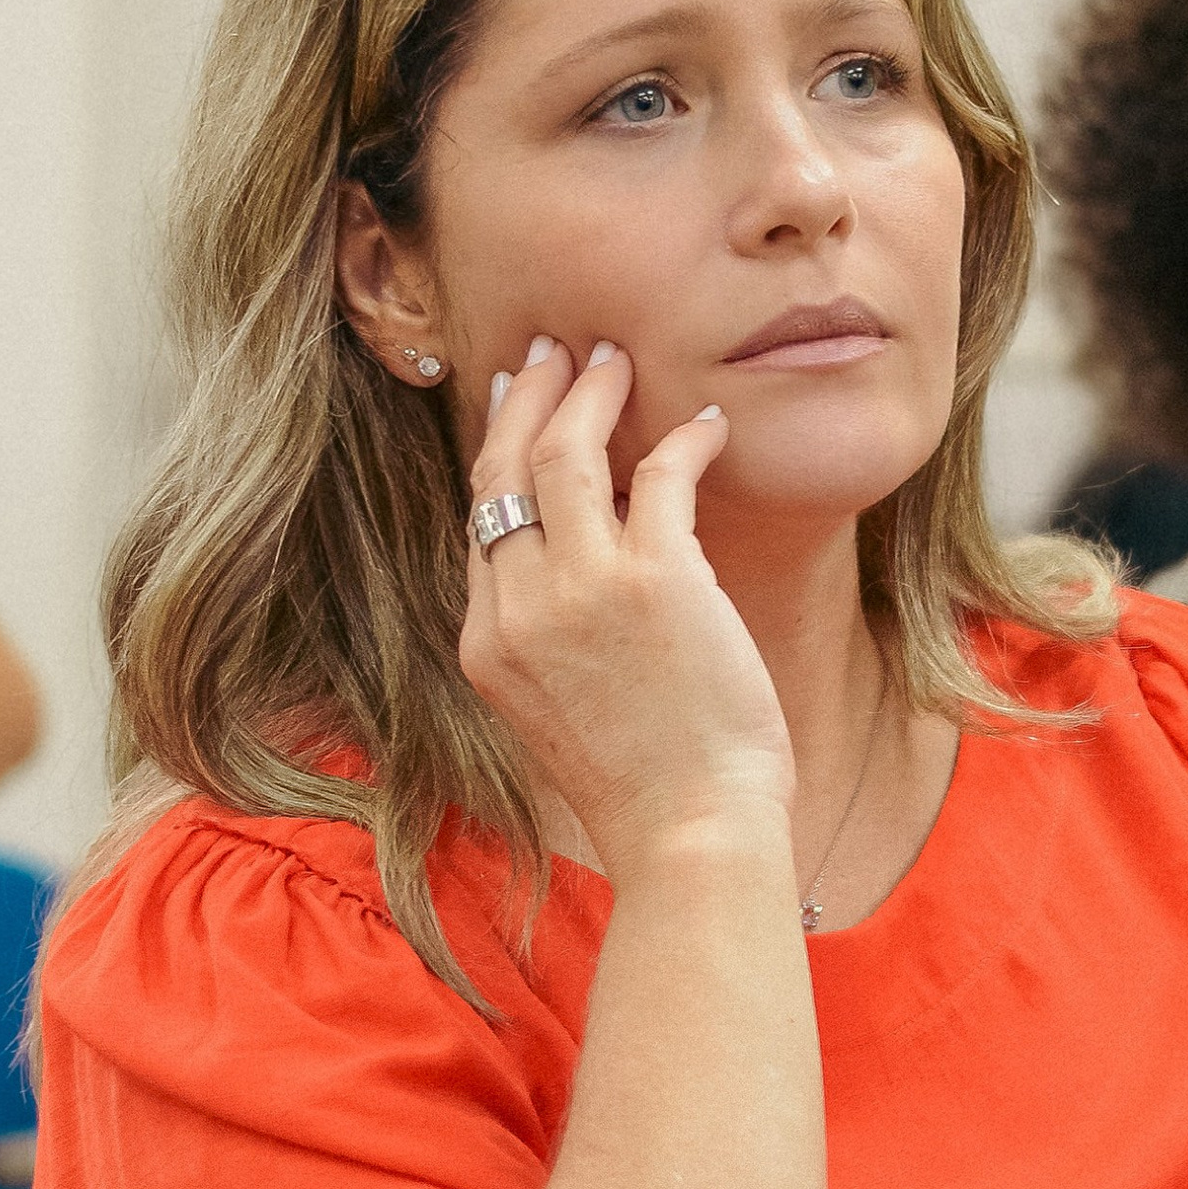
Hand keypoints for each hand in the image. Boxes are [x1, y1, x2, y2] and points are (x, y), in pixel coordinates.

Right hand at [461, 339, 795, 887]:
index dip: (500, 451)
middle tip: (554, 351)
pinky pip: (662, 474)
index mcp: (487, 644)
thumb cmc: (644, 790)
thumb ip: (547, 641)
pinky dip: (683, 439)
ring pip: (568, 452)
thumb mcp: (558, 714)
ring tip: (616, 359)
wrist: (688, 837)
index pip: (481, 521)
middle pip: (507, 469)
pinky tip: (705, 425)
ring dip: (593, 392)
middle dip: (528, 396)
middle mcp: (519, 608)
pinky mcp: (658, 579)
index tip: (518, 405)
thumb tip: (577, 576)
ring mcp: (583, 590)